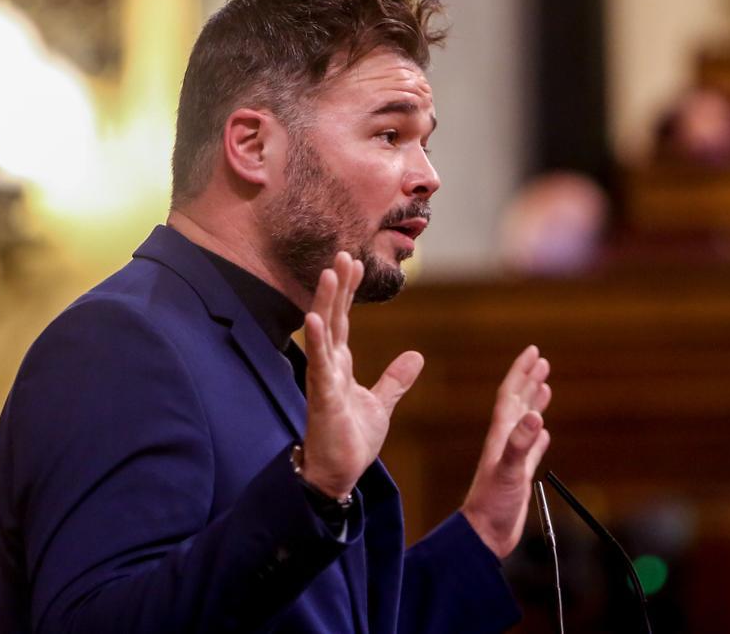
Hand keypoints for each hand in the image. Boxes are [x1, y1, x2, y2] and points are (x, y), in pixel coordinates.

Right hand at [301, 251, 423, 499]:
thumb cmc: (351, 440)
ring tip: (330, 273)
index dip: (349, 293)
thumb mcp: (381, 404)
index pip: (345, 322)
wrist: (338, 475)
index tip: (355, 263)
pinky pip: (319, 366)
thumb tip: (415, 356)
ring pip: (325, 335)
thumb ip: (395, 379)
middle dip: (338, 287)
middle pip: (334, 319)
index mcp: (342, 367)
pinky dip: (317, 342)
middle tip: (342, 254)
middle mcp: (329, 368)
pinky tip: (315, 318)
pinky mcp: (324, 399)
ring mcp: (324, 382)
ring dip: (326, 303)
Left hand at [461, 345, 551, 557]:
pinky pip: (531, 448)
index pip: (511, 395)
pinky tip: (544, 432)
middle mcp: (505, 442)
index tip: (533, 351)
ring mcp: (512, 458)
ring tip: (544, 385)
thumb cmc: (491, 506)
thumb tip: (536, 417)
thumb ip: (520, 445)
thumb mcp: (507, 472)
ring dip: (534, 402)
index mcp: (500, 436)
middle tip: (542, 360)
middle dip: (529, 380)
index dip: (521, 372)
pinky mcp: (518, 475)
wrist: (482, 536)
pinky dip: (538, 436)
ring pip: (525, 422)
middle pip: (518, 402)